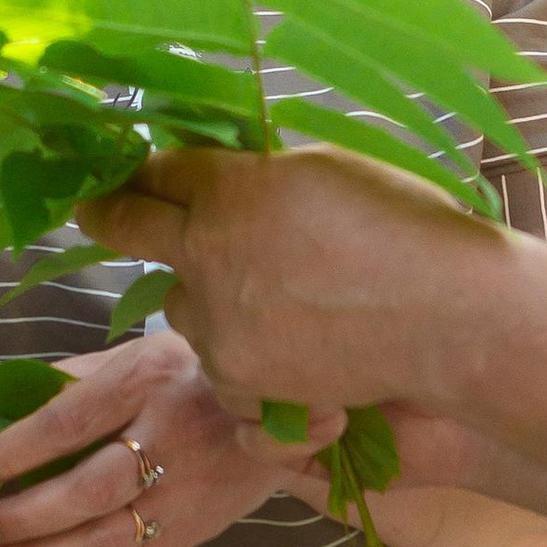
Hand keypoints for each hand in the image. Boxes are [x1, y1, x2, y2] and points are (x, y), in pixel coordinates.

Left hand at [0, 326, 342, 546]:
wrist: (286, 408)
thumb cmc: (192, 374)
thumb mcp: (134, 354)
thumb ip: (61, 375)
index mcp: (148, 381)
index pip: (68, 422)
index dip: (13, 451)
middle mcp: (171, 438)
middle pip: (89, 490)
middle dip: (23, 517)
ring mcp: (189, 492)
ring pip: (110, 540)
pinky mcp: (198, 531)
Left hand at [81, 145, 504, 418]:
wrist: (449, 315)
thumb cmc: (406, 226)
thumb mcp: (326, 169)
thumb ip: (259, 175)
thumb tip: (222, 175)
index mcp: (230, 187)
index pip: (156, 169)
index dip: (138, 169)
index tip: (123, 171)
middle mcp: (206, 251)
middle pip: (129, 229)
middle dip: (108, 214)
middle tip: (96, 209)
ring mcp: (217, 321)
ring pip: (177, 302)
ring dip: (202, 294)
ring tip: (263, 296)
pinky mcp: (237, 377)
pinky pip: (213, 360)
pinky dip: (237, 353)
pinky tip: (283, 346)